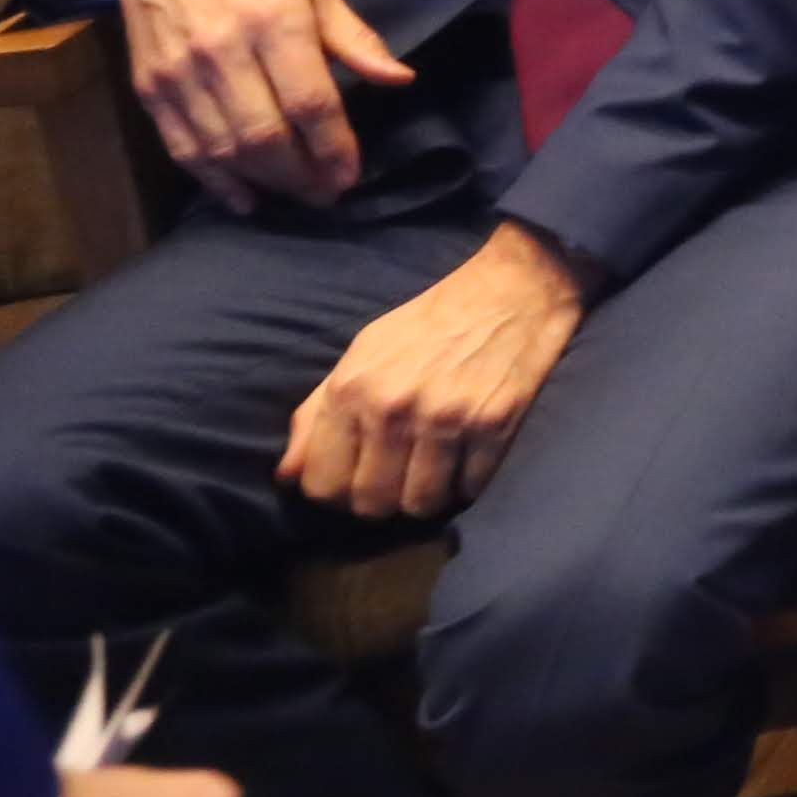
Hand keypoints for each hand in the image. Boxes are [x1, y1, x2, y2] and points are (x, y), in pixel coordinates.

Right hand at [102, 0, 413, 211]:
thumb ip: (355, 39)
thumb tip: (402, 80)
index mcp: (274, 21)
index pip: (310, 102)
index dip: (334, 147)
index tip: (350, 174)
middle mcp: (223, 51)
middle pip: (265, 135)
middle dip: (302, 175)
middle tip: (327, 193)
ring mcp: (179, 74)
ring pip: (224, 149)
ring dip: (265, 182)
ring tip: (297, 194)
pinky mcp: (149, 88)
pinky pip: (183, 149)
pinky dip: (215, 181)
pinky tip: (245, 197)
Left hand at [277, 222, 585, 517]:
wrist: (510, 291)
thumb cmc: (427, 323)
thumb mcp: (361, 354)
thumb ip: (316, 414)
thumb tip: (286, 476)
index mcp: (352, 389)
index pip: (322, 484)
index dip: (335, 493)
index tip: (353, 480)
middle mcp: (394, 408)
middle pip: (371, 503)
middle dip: (380, 501)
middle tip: (395, 479)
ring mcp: (447, 419)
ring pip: (421, 505)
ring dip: (425, 497)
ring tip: (431, 473)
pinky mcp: (494, 426)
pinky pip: (469, 489)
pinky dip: (466, 484)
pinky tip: (465, 460)